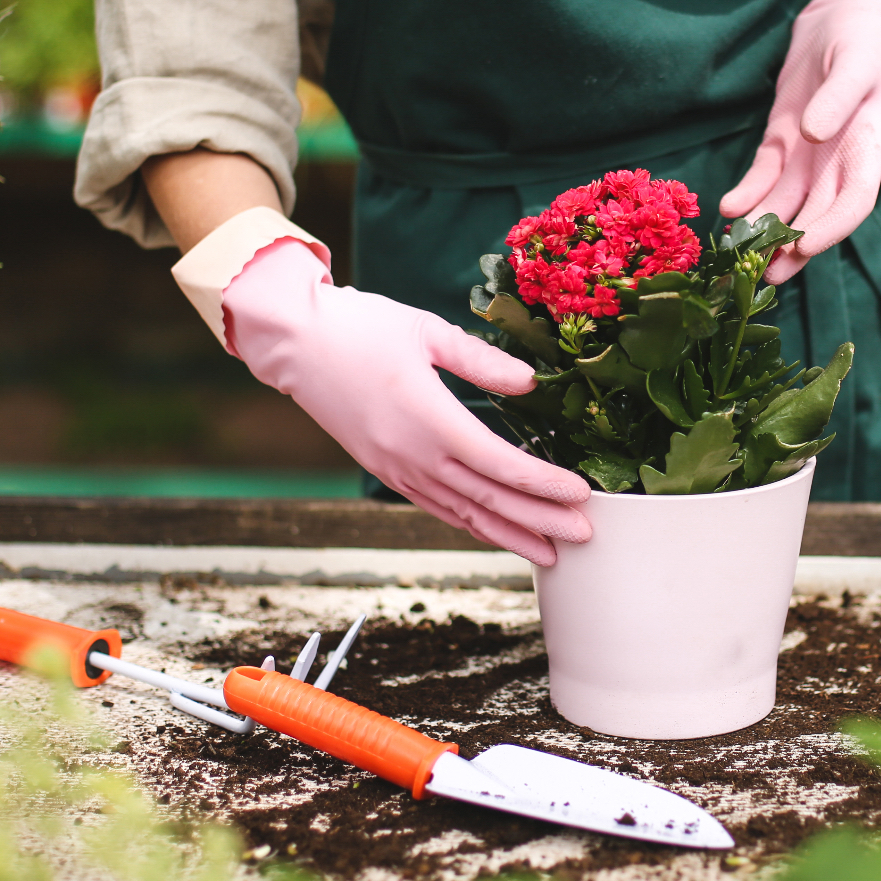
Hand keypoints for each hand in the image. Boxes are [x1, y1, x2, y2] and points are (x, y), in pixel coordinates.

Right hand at [222, 240, 591, 564]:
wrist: (294, 343)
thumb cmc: (359, 327)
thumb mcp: (427, 330)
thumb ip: (481, 361)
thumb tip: (530, 383)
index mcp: (429, 419)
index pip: (500, 464)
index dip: (544, 485)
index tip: (581, 496)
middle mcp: (413, 454)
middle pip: (489, 499)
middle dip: (541, 521)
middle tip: (586, 538)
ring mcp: (396, 468)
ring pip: (463, 513)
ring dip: (510, 534)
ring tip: (551, 554)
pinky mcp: (384, 469)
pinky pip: (436, 507)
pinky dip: (471, 524)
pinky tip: (496, 532)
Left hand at [721, 0, 880, 282]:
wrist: (844, 16)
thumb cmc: (861, 37)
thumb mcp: (855, 60)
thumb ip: (838, 97)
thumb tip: (813, 133)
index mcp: (867, 146)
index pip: (855, 200)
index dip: (833, 227)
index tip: (805, 244)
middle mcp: (838, 161)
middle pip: (817, 214)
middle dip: (792, 246)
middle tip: (763, 275)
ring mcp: (808, 156)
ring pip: (787, 205)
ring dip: (766, 232)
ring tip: (740, 259)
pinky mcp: (781, 143)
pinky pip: (763, 178)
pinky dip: (747, 195)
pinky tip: (728, 210)